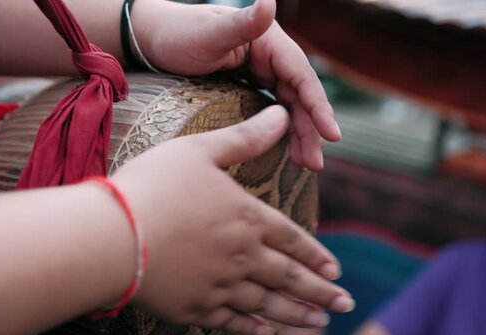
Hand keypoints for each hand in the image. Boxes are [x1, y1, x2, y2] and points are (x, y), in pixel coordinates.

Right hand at [111, 106, 353, 334]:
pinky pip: (231, 321)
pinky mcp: (194, 307)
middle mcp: (242, 257)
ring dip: (297, 313)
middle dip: (320, 292)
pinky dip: (251, 327)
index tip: (335, 271)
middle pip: (289, 276)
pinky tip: (265, 333)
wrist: (112, 234)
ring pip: (267, 303)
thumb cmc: (153, 186)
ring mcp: (219, 286)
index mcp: (246, 218)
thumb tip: (283, 114)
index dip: (315, 255)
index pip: (292, 239)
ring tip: (320, 322)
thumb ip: (245, 137)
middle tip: (344, 303)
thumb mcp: (200, 150)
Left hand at [133, 0, 340, 169]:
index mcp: (269, 41)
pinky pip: (272, 110)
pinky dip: (280, 131)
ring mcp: (261, 72)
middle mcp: (270, 56)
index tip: (332, 135)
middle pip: (299, 97)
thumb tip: (270, 1)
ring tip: (306, 166)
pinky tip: (286, 151)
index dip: (318, 106)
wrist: (153, 42)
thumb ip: (242, 23)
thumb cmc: (178, 35)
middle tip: (315, 165)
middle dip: (310, 130)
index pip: (301, 76)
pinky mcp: (249, 86)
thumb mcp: (209, 33)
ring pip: (288, 107)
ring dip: (299, 135)